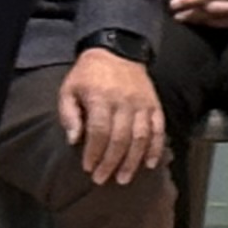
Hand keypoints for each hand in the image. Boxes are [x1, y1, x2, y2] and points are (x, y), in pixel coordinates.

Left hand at [59, 48, 166, 185]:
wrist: (116, 49)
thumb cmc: (89, 74)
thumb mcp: (69, 88)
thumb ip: (69, 114)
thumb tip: (74, 140)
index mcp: (101, 98)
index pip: (99, 132)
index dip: (94, 153)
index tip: (88, 168)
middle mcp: (124, 102)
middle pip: (120, 139)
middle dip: (111, 162)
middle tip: (102, 179)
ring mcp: (142, 103)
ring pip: (140, 137)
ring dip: (132, 161)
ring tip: (124, 178)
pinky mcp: (154, 104)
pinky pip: (158, 128)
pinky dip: (156, 147)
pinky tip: (150, 164)